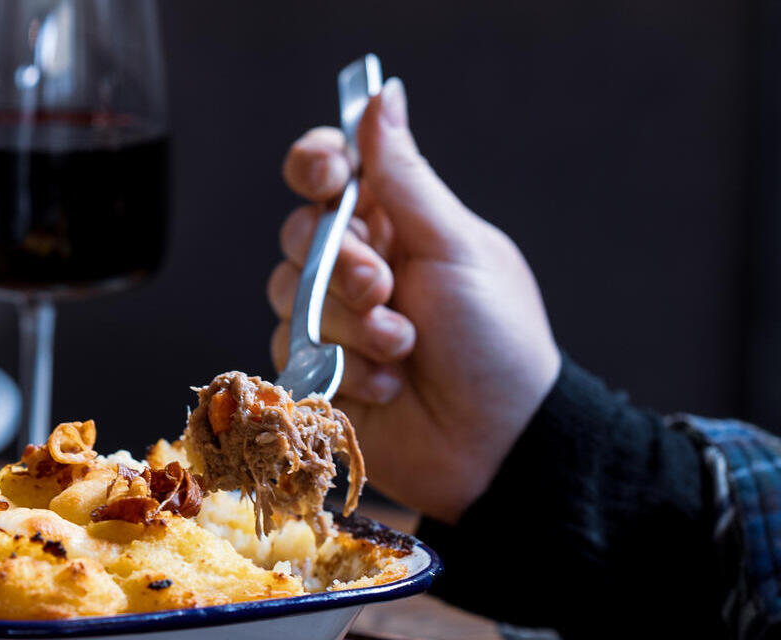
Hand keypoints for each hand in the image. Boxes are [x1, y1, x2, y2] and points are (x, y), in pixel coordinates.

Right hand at [266, 78, 560, 523]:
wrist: (499, 445)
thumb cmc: (497, 343)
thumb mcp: (457, 248)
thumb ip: (405, 177)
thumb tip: (383, 97)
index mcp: (396, 223)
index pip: (329, 171)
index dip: (314, 163)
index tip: (325, 175)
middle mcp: (358, 265)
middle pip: (300, 232)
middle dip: (339, 262)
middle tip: (386, 287)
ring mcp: (335, 320)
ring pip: (290, 293)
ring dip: (350, 323)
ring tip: (402, 349)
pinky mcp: (316, 371)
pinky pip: (291, 350)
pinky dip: (344, 368)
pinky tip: (387, 386)